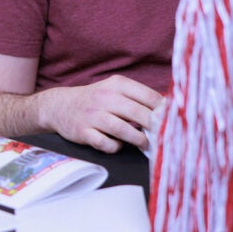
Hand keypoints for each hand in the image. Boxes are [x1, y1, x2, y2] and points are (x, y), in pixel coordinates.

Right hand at [40, 76, 163, 152]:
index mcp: (117, 84)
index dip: (164, 110)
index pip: (148, 96)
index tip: (173, 121)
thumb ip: (138, 97)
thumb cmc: (96, 100)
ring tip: (145, 144)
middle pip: (138, 113)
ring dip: (138, 140)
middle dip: (154, 127)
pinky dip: (116, 147)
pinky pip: (106, 144)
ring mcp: (93, 115)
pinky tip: (118, 144)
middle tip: (162, 136)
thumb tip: (168, 111)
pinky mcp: (84, 132)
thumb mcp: (114, 89)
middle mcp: (104, 97)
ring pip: (123, 130)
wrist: (59, 106)